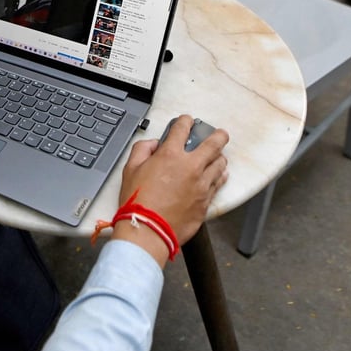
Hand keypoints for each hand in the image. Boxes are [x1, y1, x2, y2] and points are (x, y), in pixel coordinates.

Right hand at [110, 115, 228, 265]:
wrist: (149, 230)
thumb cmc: (138, 202)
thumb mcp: (130, 169)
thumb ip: (141, 150)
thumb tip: (152, 144)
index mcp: (170, 155)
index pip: (182, 129)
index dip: (185, 121)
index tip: (187, 121)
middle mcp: (190, 167)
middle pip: (213, 144)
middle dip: (218, 136)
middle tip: (220, 134)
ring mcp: (201, 184)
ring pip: (220, 164)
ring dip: (219, 157)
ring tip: (218, 156)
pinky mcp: (206, 200)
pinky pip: (219, 183)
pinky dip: (220, 176)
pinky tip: (220, 174)